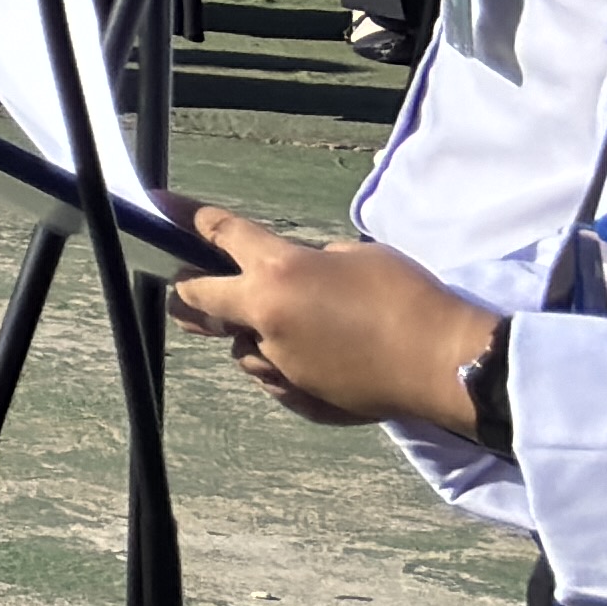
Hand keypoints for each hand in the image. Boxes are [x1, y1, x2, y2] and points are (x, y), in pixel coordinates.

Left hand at [173, 211, 502, 433]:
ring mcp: (280, 363)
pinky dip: (281, 365)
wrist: (446, 363)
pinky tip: (312, 358)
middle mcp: (265, 318)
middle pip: (197, 299)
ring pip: (239, 346)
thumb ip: (315, 260)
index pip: (219, 235)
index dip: (186, 218)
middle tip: (186, 281)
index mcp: (278, 271)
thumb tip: (301, 270)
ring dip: (249, 332)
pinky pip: (273, 378)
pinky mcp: (300, 398)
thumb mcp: (359, 255)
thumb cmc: (410, 298)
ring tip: (287, 325)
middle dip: (188, 287)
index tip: (160, 207)